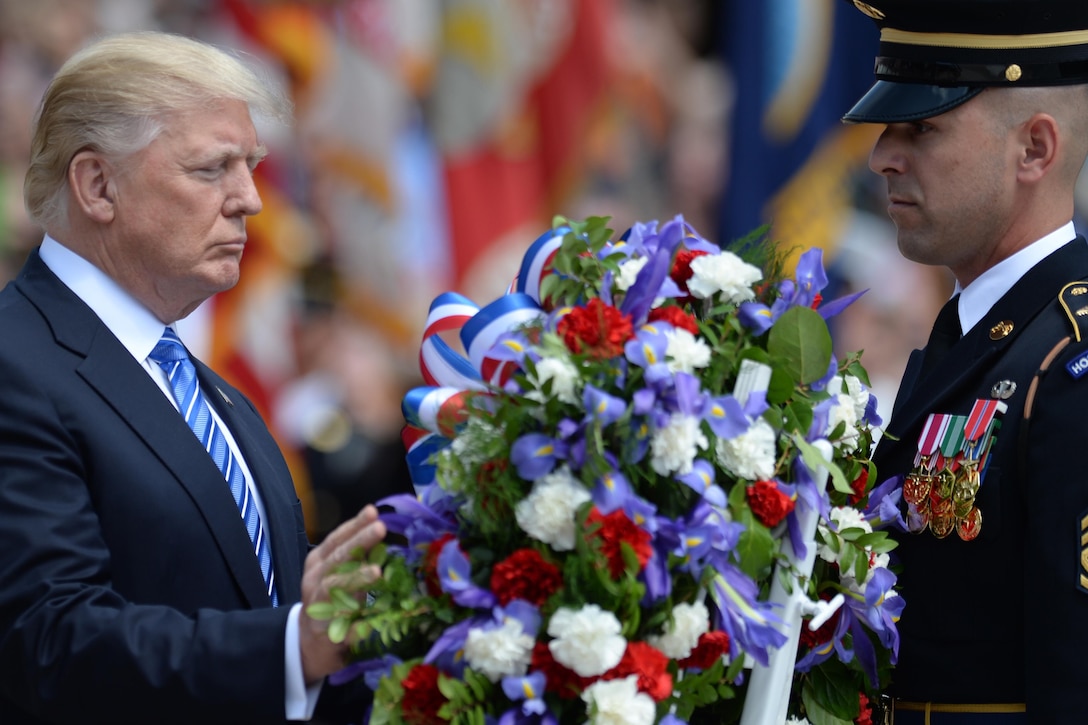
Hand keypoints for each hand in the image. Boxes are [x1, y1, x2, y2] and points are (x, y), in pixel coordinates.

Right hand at [298, 504, 385, 683]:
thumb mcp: (338, 571)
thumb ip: (356, 555)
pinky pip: (341, 621)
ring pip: (334, 586)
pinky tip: (371, 618)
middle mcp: (315, 579)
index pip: (337, 539)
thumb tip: (381, 532)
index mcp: (319, 561)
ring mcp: (317, 603)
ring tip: (376, 571)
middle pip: (337, 557)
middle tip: (380, 528)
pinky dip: (356, 619)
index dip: (354, 525)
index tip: (372, 511)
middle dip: (359, 541)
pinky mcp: (324, 628)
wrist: (310, 639)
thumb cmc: (332, 597)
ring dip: (356, 578)